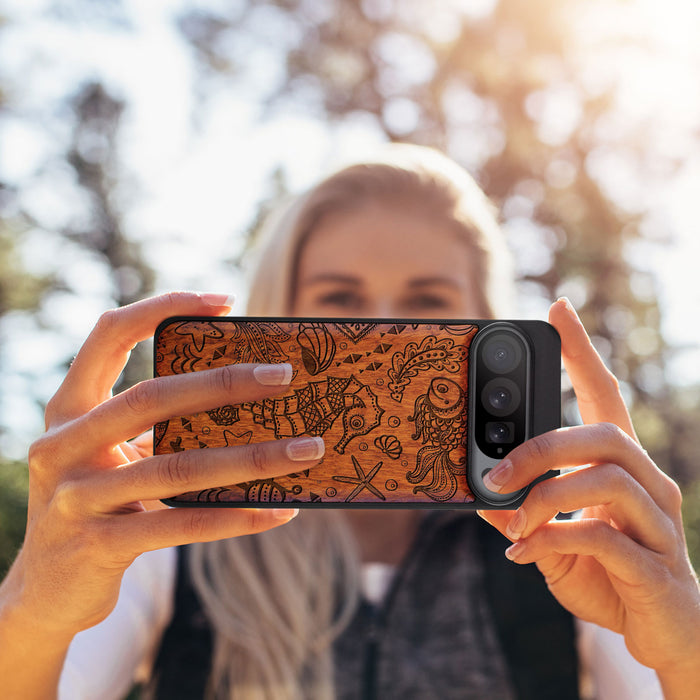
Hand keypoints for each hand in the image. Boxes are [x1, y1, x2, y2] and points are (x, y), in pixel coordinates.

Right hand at [2, 292, 323, 639]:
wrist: (46, 591)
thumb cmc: (99, 503)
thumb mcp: (113, 456)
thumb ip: (156, 427)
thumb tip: (249, 400)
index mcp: (69, 409)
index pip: (108, 335)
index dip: (162, 307)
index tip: (225, 301)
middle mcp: (62, 445)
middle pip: (151, 398)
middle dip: (223, 383)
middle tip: (285, 376)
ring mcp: (76, 497)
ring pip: (177, 467)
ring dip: (252, 457)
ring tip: (307, 449)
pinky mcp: (98, 545)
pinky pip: (182, 524)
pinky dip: (237, 517)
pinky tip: (281, 510)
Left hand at [478, 298, 699, 692]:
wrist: (663, 634)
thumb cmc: (608, 576)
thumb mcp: (553, 539)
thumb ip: (522, 514)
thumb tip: (480, 494)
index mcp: (621, 468)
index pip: (605, 395)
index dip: (582, 352)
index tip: (558, 309)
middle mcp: (649, 484)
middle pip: (604, 434)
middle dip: (541, 447)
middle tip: (495, 472)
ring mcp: (659, 523)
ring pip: (607, 479)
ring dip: (545, 497)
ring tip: (512, 521)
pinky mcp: (657, 566)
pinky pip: (604, 538)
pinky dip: (553, 540)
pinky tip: (525, 554)